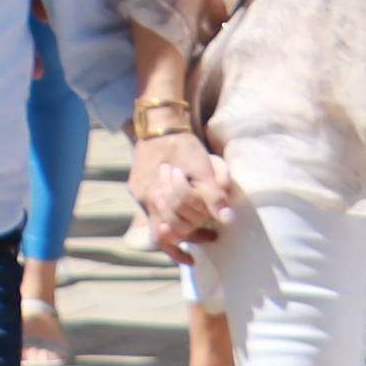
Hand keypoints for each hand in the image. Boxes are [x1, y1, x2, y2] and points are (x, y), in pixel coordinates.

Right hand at [128, 129, 237, 253]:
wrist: (159, 124)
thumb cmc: (184, 145)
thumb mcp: (205, 168)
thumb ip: (214, 195)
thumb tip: (228, 220)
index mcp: (159, 193)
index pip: (176, 226)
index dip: (195, 236)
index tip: (213, 240)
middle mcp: (145, 197)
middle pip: (166, 229)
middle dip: (189, 236)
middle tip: (211, 238)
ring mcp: (138, 193)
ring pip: (155, 224)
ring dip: (177, 232)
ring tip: (198, 234)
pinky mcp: (137, 188)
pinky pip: (150, 212)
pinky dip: (165, 222)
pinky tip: (177, 226)